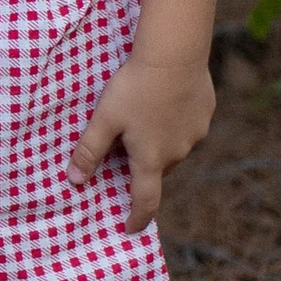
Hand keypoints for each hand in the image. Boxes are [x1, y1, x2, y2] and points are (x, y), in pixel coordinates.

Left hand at [72, 49, 216, 225]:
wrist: (174, 54)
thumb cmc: (135, 87)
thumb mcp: (105, 118)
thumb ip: (89, 150)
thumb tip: (74, 181)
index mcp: (151, 159)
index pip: (146, 200)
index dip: (137, 218)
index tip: (129, 227)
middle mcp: (177, 152)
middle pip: (158, 169)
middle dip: (144, 166)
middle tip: (127, 149)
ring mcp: (195, 133)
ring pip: (175, 146)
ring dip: (160, 142)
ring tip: (146, 117)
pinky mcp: (206, 113)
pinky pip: (188, 125)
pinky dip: (175, 120)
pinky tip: (166, 98)